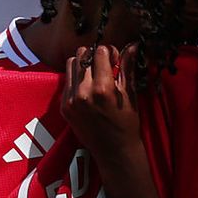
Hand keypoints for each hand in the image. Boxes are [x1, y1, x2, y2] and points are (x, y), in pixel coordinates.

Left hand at [61, 44, 140, 166]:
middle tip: (104, 67)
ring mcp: (71, 100)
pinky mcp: (64, 107)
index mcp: (102, 88)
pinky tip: (87, 90)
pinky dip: (76, 80)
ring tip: (94, 76)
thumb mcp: (130, 94)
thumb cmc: (127, 124)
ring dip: (83, 65)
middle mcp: (83, 92)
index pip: (100, 51)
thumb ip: (127, 68)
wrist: (114, 152)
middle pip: (82, 54)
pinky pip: (66, 82)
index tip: (115, 61)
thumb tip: (133, 45)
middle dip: (94, 56)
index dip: (110, 52)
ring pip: (71, 64)